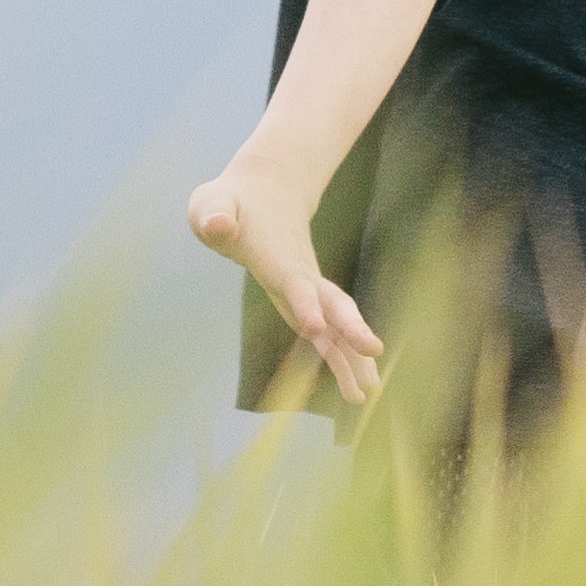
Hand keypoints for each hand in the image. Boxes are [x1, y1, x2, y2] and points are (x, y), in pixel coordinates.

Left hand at [188, 155, 383, 408]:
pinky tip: (357, 386)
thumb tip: (217, 224)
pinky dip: (344, 356)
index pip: (292, 281)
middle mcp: (300, 273)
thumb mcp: (212, 203)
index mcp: (274, 254)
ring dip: (352, 355)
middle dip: (350, 328)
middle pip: (331, 301)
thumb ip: (214, 214)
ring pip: (337, 321)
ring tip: (367, 393)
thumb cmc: (231, 202)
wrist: (266, 193)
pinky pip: (330, 330)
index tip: (315, 327)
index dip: (303, 302)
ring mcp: (309, 286)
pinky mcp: (309, 298)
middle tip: (372, 352)